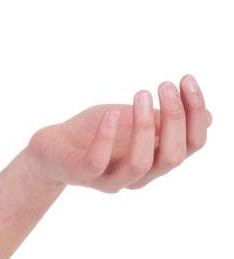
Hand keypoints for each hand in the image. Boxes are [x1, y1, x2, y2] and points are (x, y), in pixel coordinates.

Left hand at [27, 76, 211, 192]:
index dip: (195, 114)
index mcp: (157, 160)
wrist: (50, 148)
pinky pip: (98, 161)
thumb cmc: (94, 132)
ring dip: (145, 127)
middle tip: (163, 84)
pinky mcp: (83, 175)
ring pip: (142, 163)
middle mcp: (140, 175)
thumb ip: (164, 120)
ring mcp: (112, 179)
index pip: (192, 144)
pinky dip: (107, 137)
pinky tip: (112, 113)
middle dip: (175, 119)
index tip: (186, 79)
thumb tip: (208, 117)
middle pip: (174, 155)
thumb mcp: (134, 119)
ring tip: (140, 93)